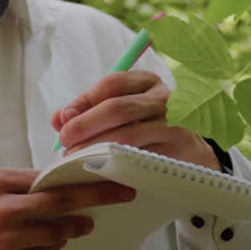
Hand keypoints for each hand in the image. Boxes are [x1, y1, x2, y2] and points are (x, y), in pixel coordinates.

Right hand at [0, 168, 135, 249]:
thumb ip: (14, 182)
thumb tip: (47, 182)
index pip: (47, 177)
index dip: (79, 177)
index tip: (103, 174)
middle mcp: (4, 208)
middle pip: (60, 202)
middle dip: (95, 197)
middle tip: (118, 195)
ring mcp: (8, 237)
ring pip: (56, 232)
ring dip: (74, 228)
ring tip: (83, 224)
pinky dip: (51, 245)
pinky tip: (53, 240)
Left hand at [50, 70, 220, 171]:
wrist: (192, 153)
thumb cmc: (149, 128)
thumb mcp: (122, 113)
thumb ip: (89, 112)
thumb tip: (58, 118)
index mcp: (146, 81)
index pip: (111, 84)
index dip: (84, 101)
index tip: (63, 119)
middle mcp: (162, 96)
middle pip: (117, 108)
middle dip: (85, 125)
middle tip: (65, 141)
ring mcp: (174, 121)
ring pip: (129, 134)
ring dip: (96, 147)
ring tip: (75, 157)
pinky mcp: (179, 146)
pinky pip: (143, 155)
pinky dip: (117, 162)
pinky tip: (101, 168)